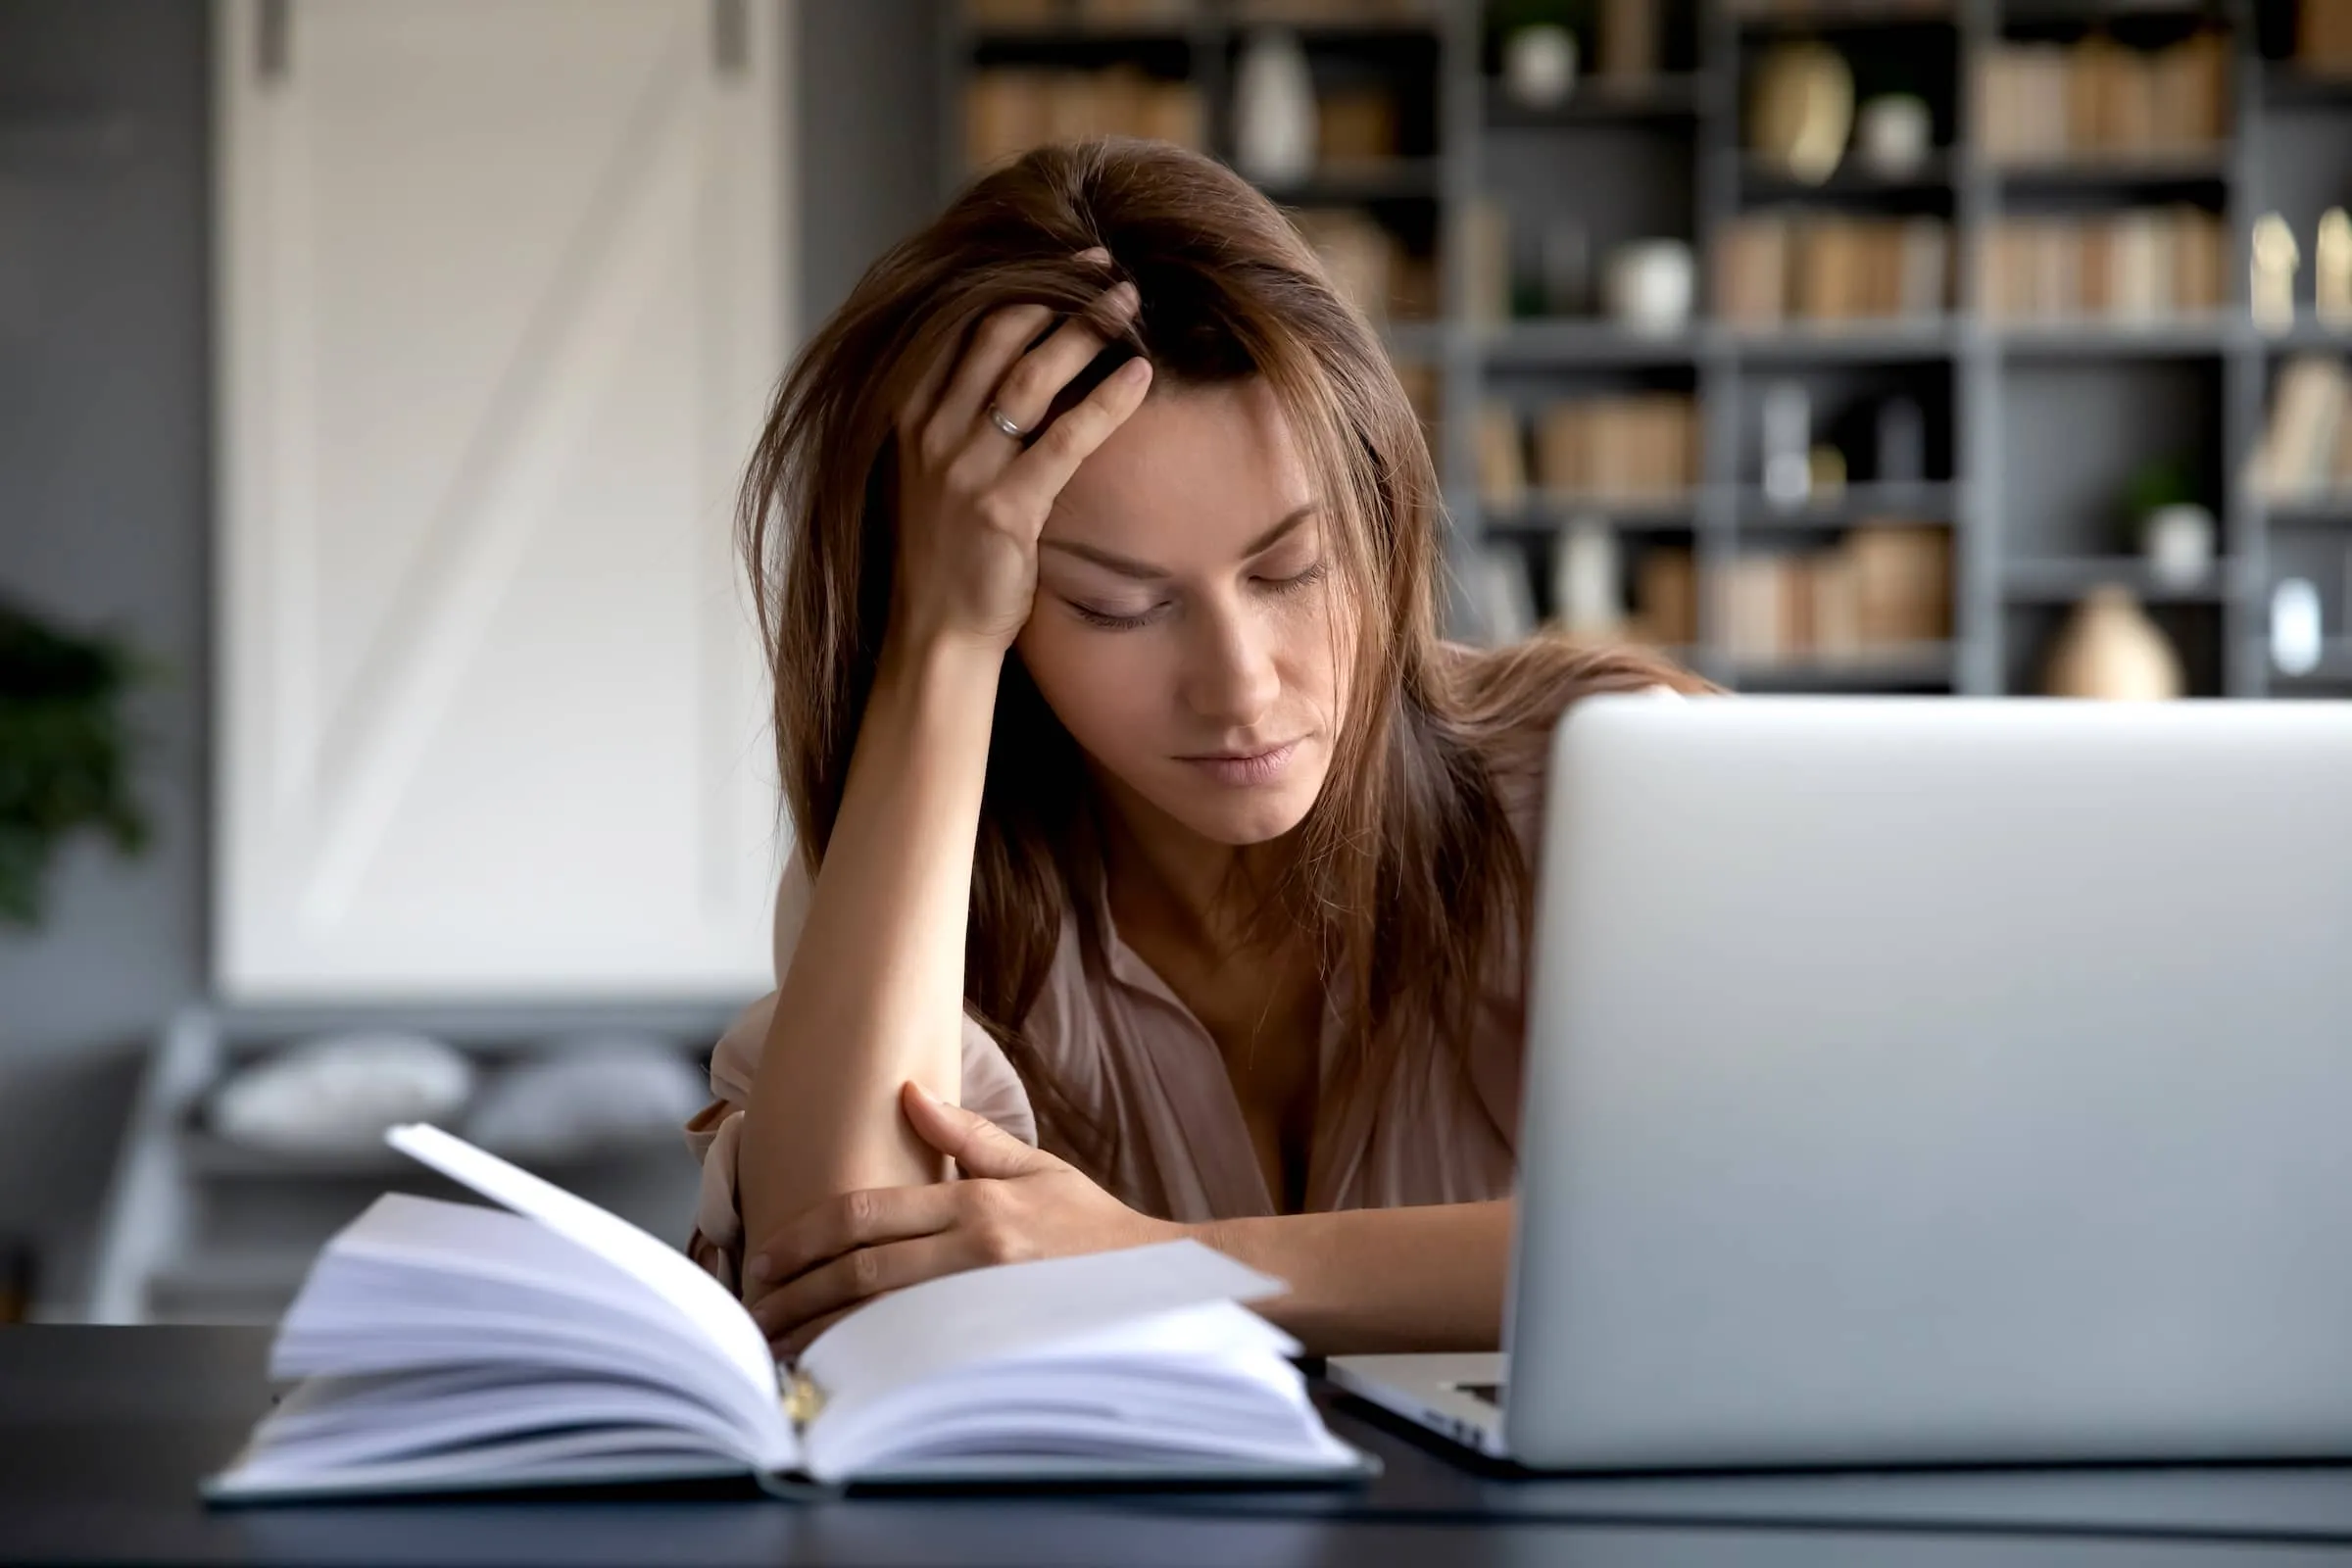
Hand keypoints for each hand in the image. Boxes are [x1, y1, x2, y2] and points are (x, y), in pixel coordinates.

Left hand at [745, 1081, 1182, 1357]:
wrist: (1160, 1282)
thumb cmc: (1092, 1226)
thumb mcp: (1035, 1167)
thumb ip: (965, 1136)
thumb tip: (906, 1092)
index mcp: (975, 1201)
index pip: (864, 1212)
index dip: (803, 1236)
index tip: (765, 1257)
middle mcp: (975, 1248)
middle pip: (859, 1269)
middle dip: (795, 1291)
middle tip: (753, 1309)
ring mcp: (986, 1300)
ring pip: (880, 1316)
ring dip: (819, 1332)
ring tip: (776, 1345)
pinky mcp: (997, 1340)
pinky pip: (916, 1353)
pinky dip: (868, 1362)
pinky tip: (836, 1372)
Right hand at [886, 251, 1152, 660]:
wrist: (934, 633)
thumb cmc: (945, 554)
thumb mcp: (931, 473)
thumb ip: (957, 418)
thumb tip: (1013, 368)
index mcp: (908, 416)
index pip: (964, 328)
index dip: (1020, 286)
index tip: (1066, 264)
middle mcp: (930, 434)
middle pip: (998, 335)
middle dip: (1057, 293)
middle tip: (1109, 271)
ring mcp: (963, 470)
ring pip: (1031, 376)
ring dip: (1085, 331)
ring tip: (1131, 303)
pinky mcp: (1004, 510)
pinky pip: (1066, 439)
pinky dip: (1107, 400)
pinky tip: (1141, 375)